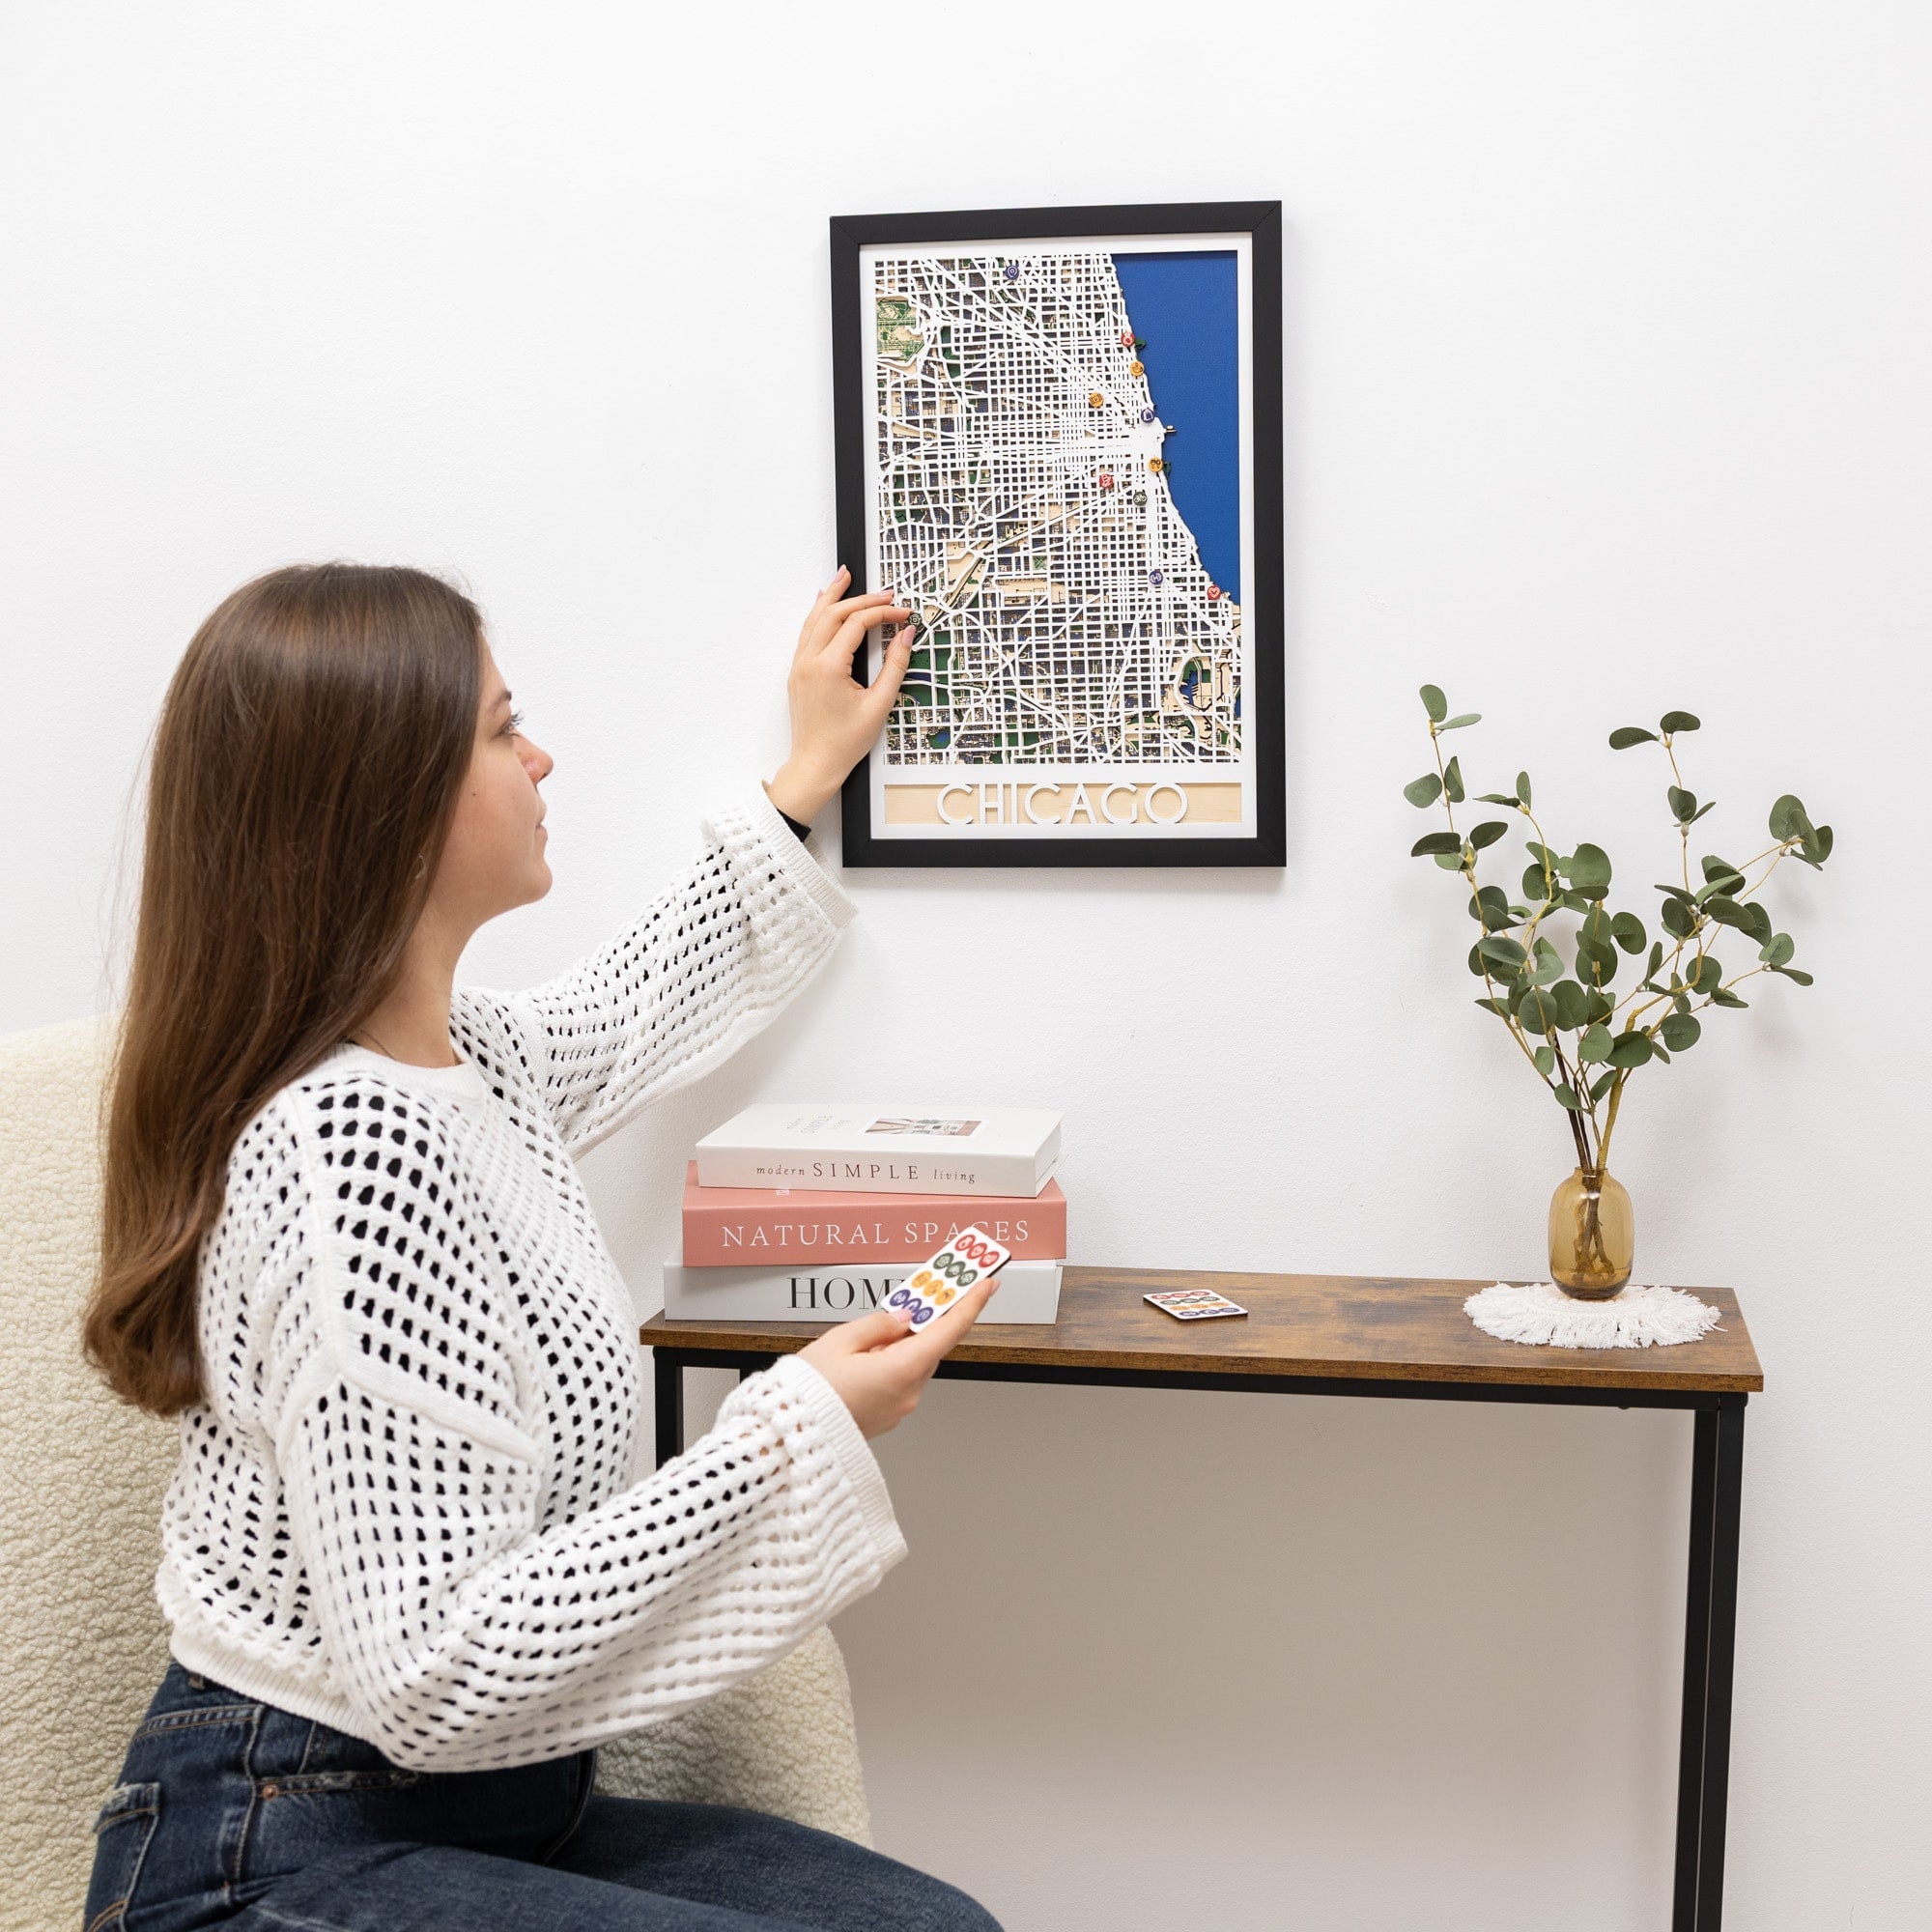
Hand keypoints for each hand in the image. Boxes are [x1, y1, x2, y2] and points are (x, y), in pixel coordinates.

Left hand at [764, 565, 915, 823]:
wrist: (815, 764)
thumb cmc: (844, 742)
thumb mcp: (879, 705)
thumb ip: (895, 666)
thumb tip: (906, 636)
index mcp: (828, 667)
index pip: (857, 624)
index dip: (883, 613)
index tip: (903, 614)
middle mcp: (809, 661)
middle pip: (834, 614)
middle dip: (861, 599)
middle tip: (885, 592)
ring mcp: (800, 666)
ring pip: (815, 619)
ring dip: (831, 596)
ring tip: (844, 576)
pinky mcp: (798, 672)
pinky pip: (807, 633)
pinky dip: (818, 615)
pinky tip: (823, 603)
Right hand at [795, 1271, 998, 1438]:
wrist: (787, 1436)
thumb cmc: (807, 1392)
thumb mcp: (840, 1341)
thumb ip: (879, 1325)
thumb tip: (903, 1318)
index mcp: (902, 1370)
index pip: (950, 1331)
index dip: (971, 1304)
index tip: (986, 1283)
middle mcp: (908, 1392)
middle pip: (930, 1346)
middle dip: (931, 1318)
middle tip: (933, 1289)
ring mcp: (899, 1407)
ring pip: (914, 1362)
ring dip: (908, 1341)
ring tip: (891, 1318)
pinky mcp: (887, 1415)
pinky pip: (899, 1379)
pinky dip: (894, 1361)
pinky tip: (872, 1349)